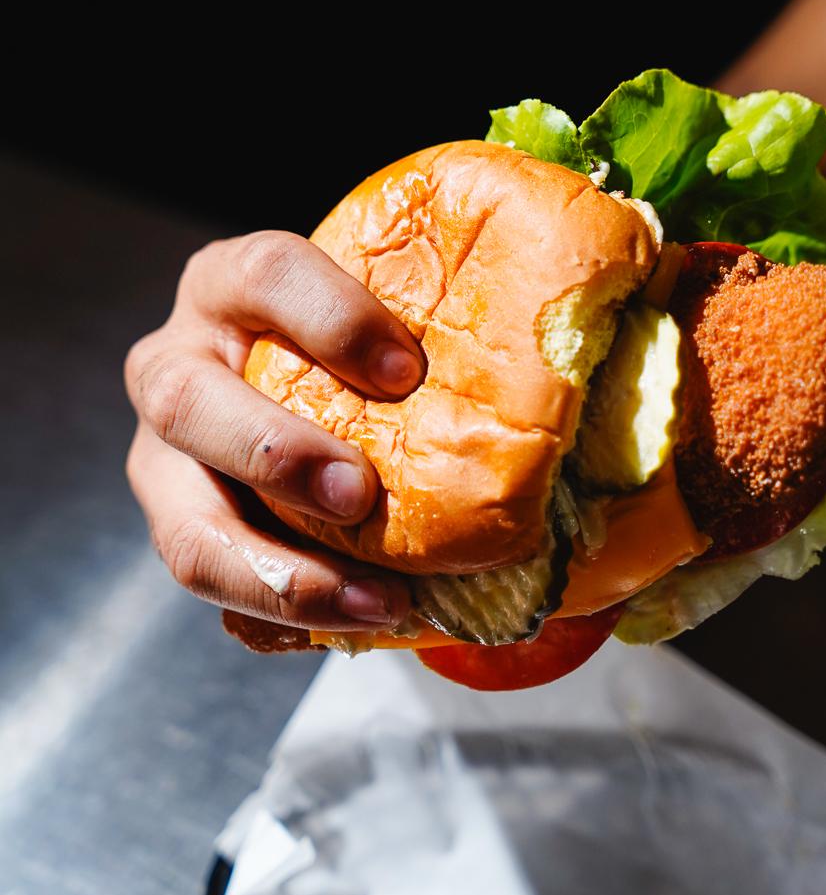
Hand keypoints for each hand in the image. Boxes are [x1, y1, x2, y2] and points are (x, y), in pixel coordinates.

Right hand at [124, 230, 423, 633]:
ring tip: (376, 600)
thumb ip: (451, 311)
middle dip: (274, 453)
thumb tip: (588, 297)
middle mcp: (179, 366)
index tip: (406, 370)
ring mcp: (168, 462)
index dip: (329, 319)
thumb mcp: (385, 312)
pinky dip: (286, 618)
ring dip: (275, 571)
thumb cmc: (363, 346)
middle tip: (360, 494)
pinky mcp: (188, 533)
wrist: (304, 391)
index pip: (263, 275)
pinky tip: (363, 619)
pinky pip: (220, 592)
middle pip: (188, 403)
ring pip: (185, 528)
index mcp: (232, 287)